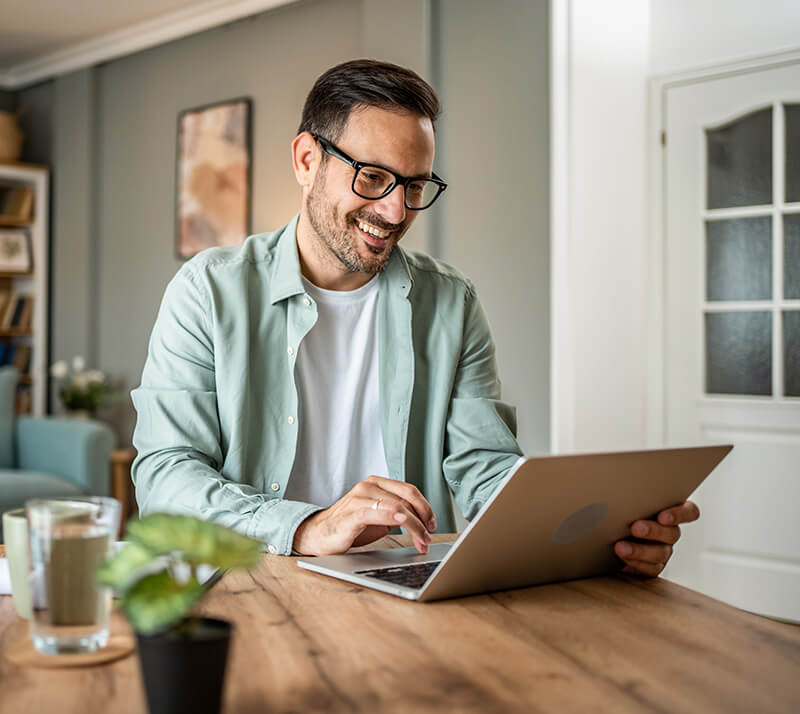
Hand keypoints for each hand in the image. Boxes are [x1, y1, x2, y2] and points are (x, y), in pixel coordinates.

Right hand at [292, 475, 436, 555]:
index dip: (425, 507)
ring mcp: (360, 497)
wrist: (319, 534)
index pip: (409, 490)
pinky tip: (404, 524)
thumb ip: (397, 512)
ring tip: (421, 541)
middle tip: (429, 535)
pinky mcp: (353, 512)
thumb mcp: (378, 516)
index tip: (432, 524)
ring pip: (398, 507)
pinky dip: (396, 518)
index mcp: (376, 483)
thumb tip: (423, 521)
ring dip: (415, 526)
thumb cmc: (349, 526)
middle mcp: (368, 486)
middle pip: (407, 498)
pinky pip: (379, 512)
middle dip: (423, 518)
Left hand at [614, 501, 699, 576]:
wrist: (607, 539)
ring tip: (621, 547)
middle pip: (672, 533)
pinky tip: (623, 557)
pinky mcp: (654, 566)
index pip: (689, 512)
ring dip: (640, 550)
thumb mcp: (630, 503)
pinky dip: (636, 563)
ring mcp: (663, 550)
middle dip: (653, 531)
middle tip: (636, 528)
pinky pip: (651, 568)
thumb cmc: (622, 513)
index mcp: (670, 512)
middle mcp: (670, 532)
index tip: (663, 516)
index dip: (680, 515)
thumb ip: (635, 499)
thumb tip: (621, 489)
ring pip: (661, 553)